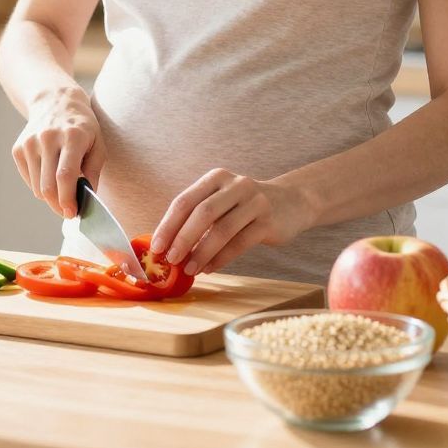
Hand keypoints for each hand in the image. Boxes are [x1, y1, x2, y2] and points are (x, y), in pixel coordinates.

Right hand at [11, 85, 105, 218]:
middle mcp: (48, 138)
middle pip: (48, 186)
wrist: (55, 101)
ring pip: (37, 187)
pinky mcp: (18, 148)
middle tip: (69, 212)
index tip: (73, 213)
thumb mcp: (98, 143)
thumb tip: (86, 196)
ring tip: (63, 189)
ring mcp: (30, 142)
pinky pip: (29, 180)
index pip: (65, 175)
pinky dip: (40, 186)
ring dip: (51, 197)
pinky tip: (50, 175)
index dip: (68, 199)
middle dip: (59, 206)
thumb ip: (94, 170)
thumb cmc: (82, 126)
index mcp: (72, 136)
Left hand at [150, 169, 301, 274]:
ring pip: (222, 230)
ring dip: (202, 253)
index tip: (156, 247)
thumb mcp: (222, 201)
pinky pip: (240, 243)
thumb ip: (198, 217)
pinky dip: (222, 258)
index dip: (168, 225)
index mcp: (216, 178)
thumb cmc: (245, 206)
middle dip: (182, 238)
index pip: (185, 201)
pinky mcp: (268, 221)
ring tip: (189, 269)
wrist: (291, 203)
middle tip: (170, 260)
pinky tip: (210, 269)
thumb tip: (167, 246)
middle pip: (202, 213)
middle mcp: (235, 185)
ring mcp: (254, 202)